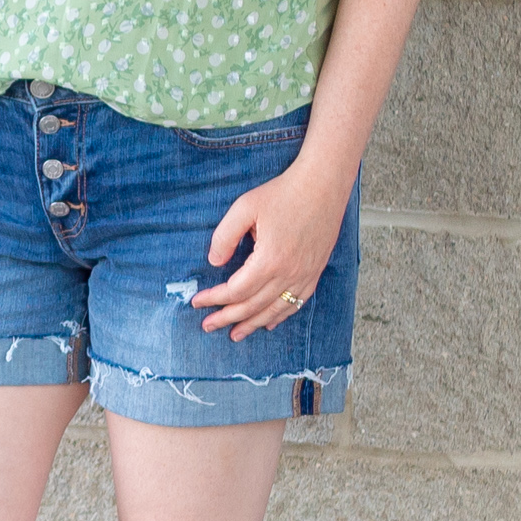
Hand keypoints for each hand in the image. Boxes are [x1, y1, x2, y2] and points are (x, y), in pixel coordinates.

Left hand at [191, 162, 349, 343]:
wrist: (323, 185)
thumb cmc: (283, 193)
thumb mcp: (245, 207)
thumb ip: (225, 236)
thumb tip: (214, 262)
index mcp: (269, 260)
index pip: (236, 290)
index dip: (214, 299)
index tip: (197, 302)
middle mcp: (289, 274)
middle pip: (253, 306)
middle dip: (227, 318)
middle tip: (208, 326)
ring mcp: (305, 275)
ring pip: (274, 310)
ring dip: (252, 324)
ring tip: (234, 335)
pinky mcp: (315, 272)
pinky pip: (296, 303)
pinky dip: (280, 316)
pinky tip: (268, 322)